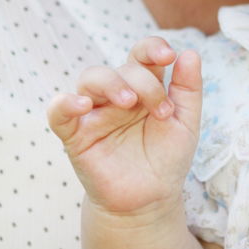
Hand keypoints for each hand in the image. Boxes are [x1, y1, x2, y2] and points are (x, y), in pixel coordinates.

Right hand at [47, 37, 201, 216]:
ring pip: (90, 78)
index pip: (142, 54)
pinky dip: (65, 103)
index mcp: (143, 86)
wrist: (150, 201)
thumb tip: (190, 52)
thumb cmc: (166, 158)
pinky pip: (58, 112)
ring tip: (128, 102)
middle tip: (161, 111)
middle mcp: (117, 94)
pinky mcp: (75, 135)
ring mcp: (95, 113)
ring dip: (110, 82)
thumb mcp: (186, 123)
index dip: (152, 47)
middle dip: (144, 82)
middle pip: (122, 68)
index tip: (168, 56)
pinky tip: (82, 104)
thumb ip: (189, 88)